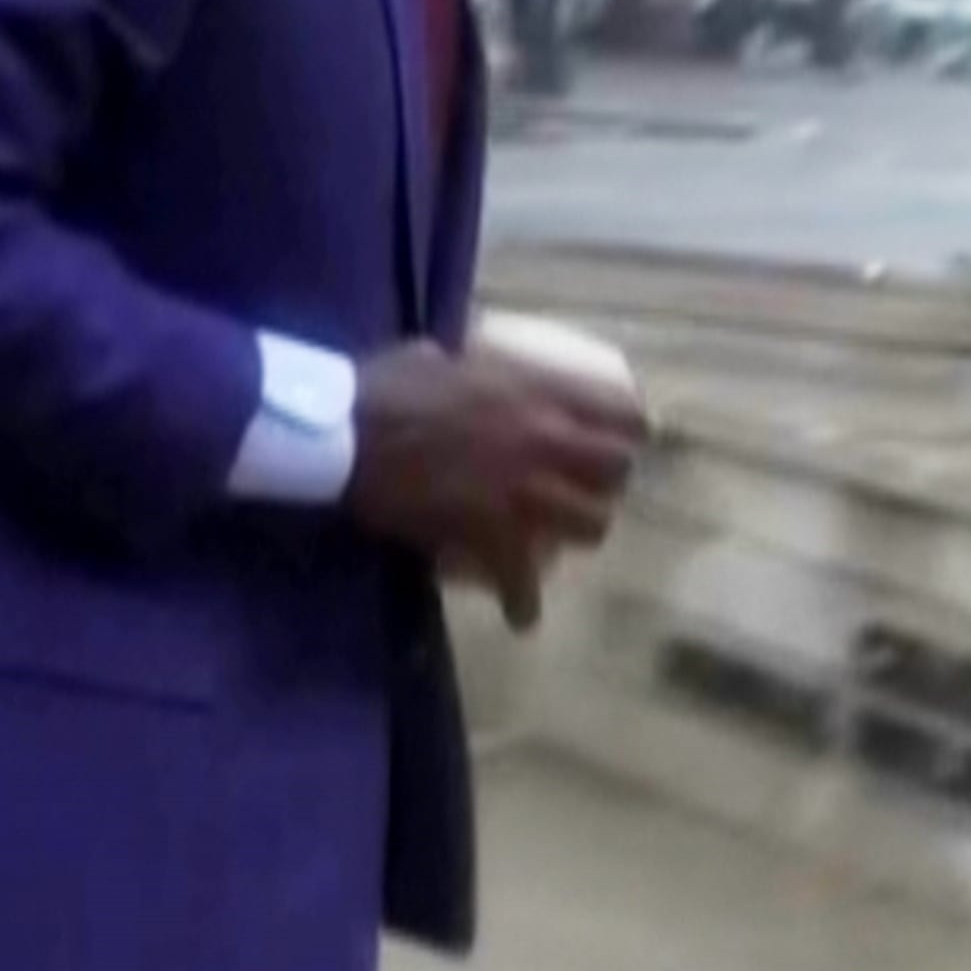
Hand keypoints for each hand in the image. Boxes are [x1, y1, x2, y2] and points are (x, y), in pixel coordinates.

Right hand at [350, 341, 644, 632]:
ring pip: (591, 526)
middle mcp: (545, 439)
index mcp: (537, 391)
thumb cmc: (383, 386)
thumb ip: (472, 364)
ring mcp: (524, 491)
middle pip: (617, 472)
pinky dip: (523, 602)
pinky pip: (523, 582)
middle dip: (606, 483)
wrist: (343, 432)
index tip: (620, 441)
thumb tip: (462, 363)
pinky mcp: (491, 535)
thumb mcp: (441, 355)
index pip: (621, 415)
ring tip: (557, 540)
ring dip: (577, 533)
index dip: (627, 432)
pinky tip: (519, 615)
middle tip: (584, 489)